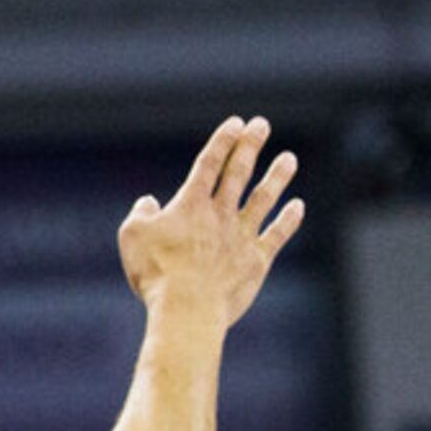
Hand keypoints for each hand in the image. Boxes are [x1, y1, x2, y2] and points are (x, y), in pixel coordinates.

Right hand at [117, 117, 306, 328]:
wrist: (189, 307)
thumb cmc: (156, 272)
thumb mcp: (132, 237)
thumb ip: (140, 214)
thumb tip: (149, 201)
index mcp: (190, 205)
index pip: (209, 164)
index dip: (223, 142)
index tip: (236, 123)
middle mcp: (220, 214)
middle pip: (238, 173)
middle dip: (250, 146)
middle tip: (261, 125)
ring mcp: (241, 237)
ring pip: (264, 199)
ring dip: (277, 177)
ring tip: (289, 158)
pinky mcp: (256, 261)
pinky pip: (276, 235)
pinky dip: (288, 220)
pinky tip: (297, 206)